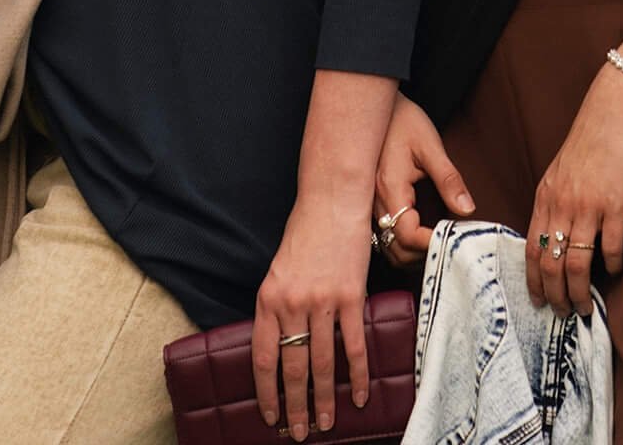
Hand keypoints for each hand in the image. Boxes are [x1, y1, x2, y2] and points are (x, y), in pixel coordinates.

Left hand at [253, 191, 372, 440]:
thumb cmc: (306, 234)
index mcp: (268, 299)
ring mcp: (322, 301)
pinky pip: (354, 344)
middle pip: (293, 367)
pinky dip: (358, 373)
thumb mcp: (279, 271)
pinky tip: (360, 394)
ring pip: (323, 362)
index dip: (266, 392)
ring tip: (325, 423)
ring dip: (325, 398)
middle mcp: (292, 304)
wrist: (332, 200)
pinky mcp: (350, 296)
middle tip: (299, 433)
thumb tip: (284, 348)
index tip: (270, 416)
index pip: (262, 358)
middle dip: (295, 406)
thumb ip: (279, 308)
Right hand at [373, 93, 475, 269]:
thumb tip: (467, 209)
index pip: (407, 234)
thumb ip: (449, 179)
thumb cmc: (404, 120)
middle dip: (422, 254)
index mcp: (390, 188)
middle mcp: (375, 201)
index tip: (453, 239)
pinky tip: (419, 234)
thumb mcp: (431, 146)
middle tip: (448, 245)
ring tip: (436, 243)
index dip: (430, 243)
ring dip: (410, 252)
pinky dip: (401, 242)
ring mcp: (370, 203)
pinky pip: (382, 234)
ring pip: (386, 245)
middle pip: (395, 248)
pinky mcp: (371, 201)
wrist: (378, 105)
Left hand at [525, 66, 622, 318]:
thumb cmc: (588, 143)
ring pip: (578, 262)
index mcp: (545, 199)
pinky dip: (613, 265)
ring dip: (581, 291)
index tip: (538, 301)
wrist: (613, 114)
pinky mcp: (615, 204)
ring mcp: (588, 206)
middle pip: (551, 263)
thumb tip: (552, 237)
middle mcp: (561, 206)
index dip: (533, 280)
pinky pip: (611, 246)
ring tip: (585, 307)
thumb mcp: (558, 173)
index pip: (531, 249)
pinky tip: (615, 271)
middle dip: (556, 295)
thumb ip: (553, 204)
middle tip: (563, 314)